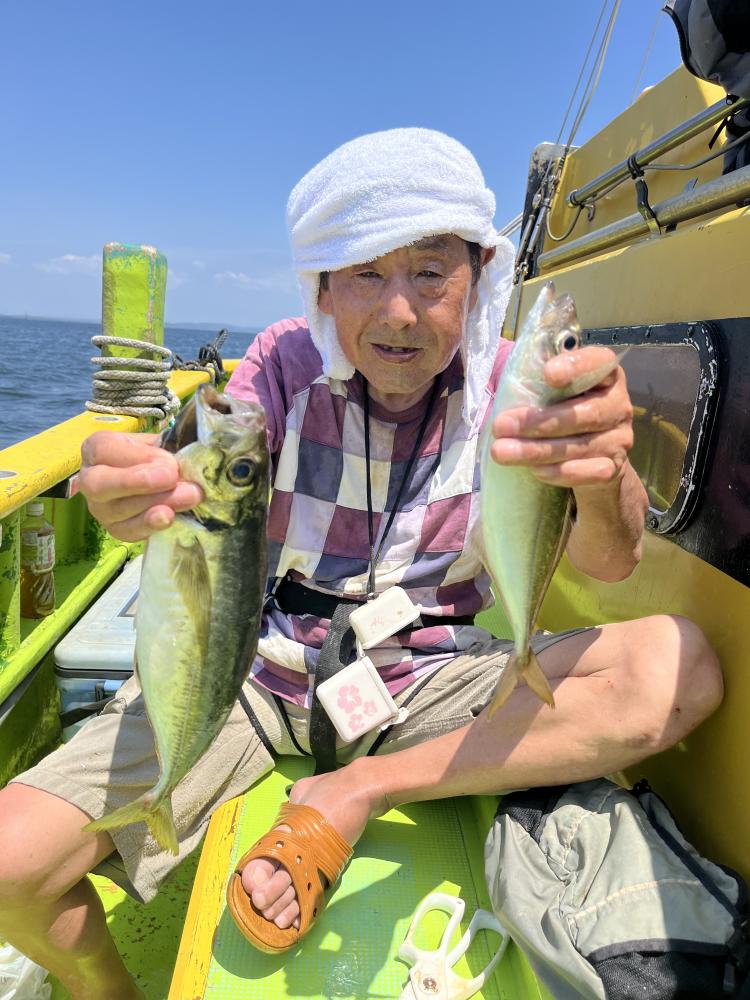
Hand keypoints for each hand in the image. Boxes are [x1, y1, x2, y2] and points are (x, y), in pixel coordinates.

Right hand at [79, 431, 203, 541]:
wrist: (151, 480)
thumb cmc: (151, 456)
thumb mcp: (155, 443)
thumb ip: (166, 447)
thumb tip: (189, 455)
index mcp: (97, 449)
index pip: (105, 449)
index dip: (138, 456)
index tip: (168, 461)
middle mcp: (90, 480)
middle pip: (102, 484)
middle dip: (139, 482)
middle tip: (172, 478)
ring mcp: (101, 509)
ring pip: (120, 510)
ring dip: (158, 502)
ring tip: (189, 496)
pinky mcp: (115, 530)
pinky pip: (130, 531)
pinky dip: (151, 525)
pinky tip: (170, 517)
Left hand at [490, 346, 633, 488]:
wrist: (590, 461)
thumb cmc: (561, 416)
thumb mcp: (552, 395)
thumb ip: (538, 385)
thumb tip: (502, 391)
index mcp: (604, 376)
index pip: (598, 362)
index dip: (577, 366)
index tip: (548, 374)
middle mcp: (618, 404)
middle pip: (587, 413)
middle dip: (539, 422)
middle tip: (501, 426)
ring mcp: (620, 438)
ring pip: (582, 445)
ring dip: (538, 450)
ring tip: (502, 453)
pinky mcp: (614, 468)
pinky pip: (590, 472)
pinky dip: (559, 472)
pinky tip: (535, 470)